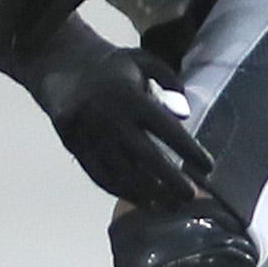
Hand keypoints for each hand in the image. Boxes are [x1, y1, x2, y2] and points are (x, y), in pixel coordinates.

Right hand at [32, 44, 210, 212]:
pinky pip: (101, 176)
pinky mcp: (78, 149)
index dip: (189, 150)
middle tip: (191, 196)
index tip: (207, 166)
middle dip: (170, 179)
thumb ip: (169, 80)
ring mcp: (93, 137)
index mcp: (131, 96)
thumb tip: (185, 113)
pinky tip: (142, 201)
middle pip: (146, 157)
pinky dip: (122, 192)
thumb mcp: (143, 60)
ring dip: (149, 192)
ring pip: (123, 172)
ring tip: (170, 205)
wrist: (60, 66)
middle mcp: (112, 120)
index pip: (167, 129)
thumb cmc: (111, 67)